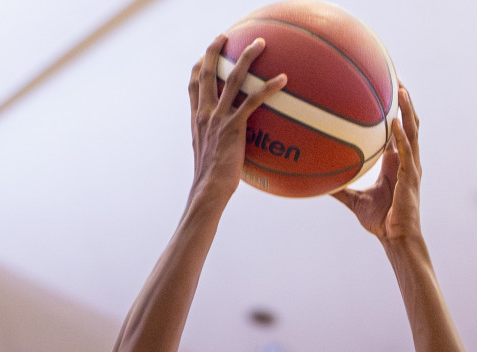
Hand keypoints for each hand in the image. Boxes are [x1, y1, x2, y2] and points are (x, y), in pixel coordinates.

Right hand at [188, 35, 286, 203]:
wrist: (209, 189)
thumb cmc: (212, 182)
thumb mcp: (210, 158)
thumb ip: (218, 146)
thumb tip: (231, 150)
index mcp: (197, 121)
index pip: (193, 88)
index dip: (196, 69)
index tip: (202, 58)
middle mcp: (205, 114)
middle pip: (205, 73)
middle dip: (214, 50)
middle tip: (224, 36)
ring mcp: (219, 118)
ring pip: (232, 78)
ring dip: (246, 57)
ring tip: (259, 43)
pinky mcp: (234, 126)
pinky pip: (254, 100)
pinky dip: (269, 87)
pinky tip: (284, 79)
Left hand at [332, 85, 421, 242]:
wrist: (396, 238)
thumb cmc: (379, 220)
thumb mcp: (355, 200)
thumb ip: (339, 189)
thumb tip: (317, 184)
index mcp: (395, 162)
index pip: (396, 128)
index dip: (394, 109)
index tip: (386, 88)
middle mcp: (406, 159)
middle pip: (409, 121)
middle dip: (404, 100)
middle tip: (395, 75)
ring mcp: (411, 166)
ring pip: (413, 130)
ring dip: (407, 109)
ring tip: (400, 89)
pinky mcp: (411, 176)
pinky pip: (407, 151)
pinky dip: (402, 136)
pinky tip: (396, 122)